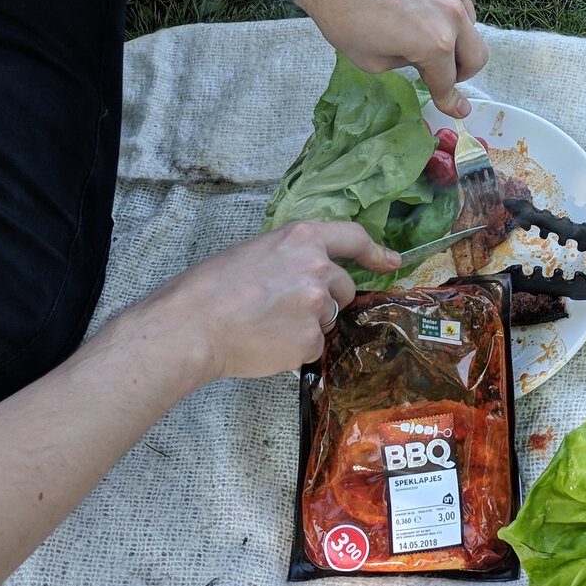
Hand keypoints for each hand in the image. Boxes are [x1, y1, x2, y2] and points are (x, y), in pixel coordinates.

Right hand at [137, 222, 398, 383]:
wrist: (193, 325)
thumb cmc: (211, 287)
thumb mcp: (256, 252)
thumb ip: (291, 257)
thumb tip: (311, 277)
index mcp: (302, 238)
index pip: (352, 237)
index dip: (376, 251)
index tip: (392, 261)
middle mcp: (318, 268)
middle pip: (343, 287)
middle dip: (325, 298)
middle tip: (285, 306)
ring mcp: (317, 306)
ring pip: (327, 319)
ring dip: (307, 324)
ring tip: (266, 324)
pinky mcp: (310, 340)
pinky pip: (312, 346)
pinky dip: (294, 348)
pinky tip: (266, 342)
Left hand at [297, 0, 487, 116]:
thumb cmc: (342, 14)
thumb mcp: (371, 60)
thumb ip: (406, 64)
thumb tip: (419, 61)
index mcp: (434, 43)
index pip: (448, 80)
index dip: (449, 100)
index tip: (457, 110)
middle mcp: (451, 13)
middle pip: (477, 54)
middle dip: (463, 72)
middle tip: (444, 74)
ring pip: (469, 21)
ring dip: (456, 37)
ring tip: (427, 35)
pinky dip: (442, 7)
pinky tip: (415, 5)